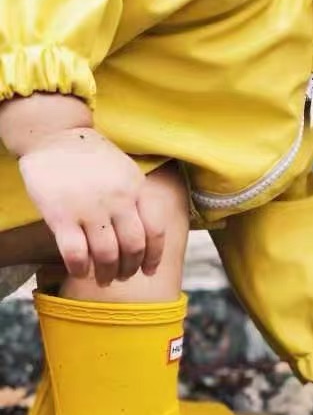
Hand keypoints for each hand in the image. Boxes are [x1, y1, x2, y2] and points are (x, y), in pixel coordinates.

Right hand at [0, 94, 164, 285]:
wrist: (54, 135)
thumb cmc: (93, 158)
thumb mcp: (126, 172)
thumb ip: (137, 200)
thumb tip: (147, 237)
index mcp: (137, 188)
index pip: (156, 230)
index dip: (154, 256)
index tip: (149, 271)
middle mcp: (118, 199)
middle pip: (133, 247)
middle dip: (129, 269)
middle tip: (122, 276)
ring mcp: (90, 208)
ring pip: (107, 255)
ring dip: (107, 274)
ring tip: (104, 279)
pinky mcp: (61, 215)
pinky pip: (76, 254)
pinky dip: (81, 269)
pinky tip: (80, 271)